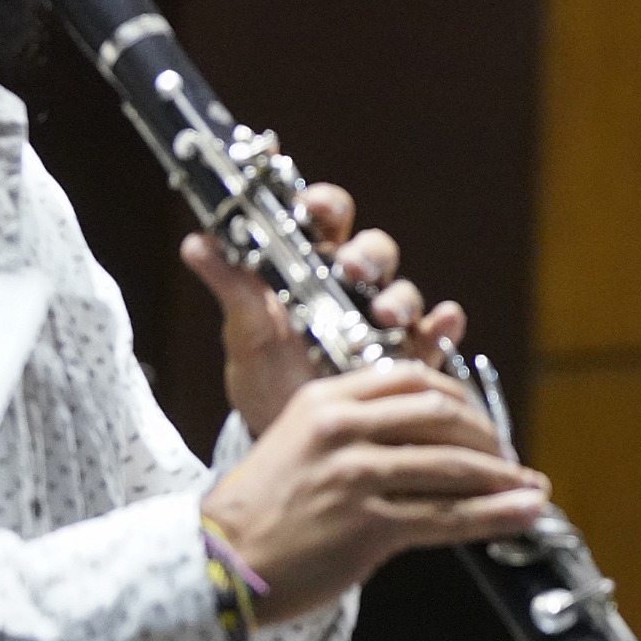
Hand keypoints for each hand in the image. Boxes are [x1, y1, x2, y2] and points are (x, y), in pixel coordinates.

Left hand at [182, 181, 465, 435]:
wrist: (288, 437)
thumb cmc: (266, 378)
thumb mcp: (244, 335)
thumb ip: (231, 288)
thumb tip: (195, 242)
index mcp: (312, 267)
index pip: (324, 221)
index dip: (322, 203)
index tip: (309, 203)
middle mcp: (354, 287)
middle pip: (373, 250)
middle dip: (366, 253)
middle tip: (350, 267)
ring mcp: (384, 321)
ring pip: (403, 291)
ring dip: (398, 296)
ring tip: (384, 315)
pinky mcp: (410, 356)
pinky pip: (436, 334)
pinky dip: (444, 325)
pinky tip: (443, 323)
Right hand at [199, 361, 543, 622]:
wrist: (217, 565)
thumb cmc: (261, 510)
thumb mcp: (298, 442)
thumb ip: (356, 428)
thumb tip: (427, 438)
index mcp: (326, 400)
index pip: (413, 379)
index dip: (459, 398)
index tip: (479, 420)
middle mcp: (344, 430)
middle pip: (441, 416)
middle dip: (487, 437)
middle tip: (508, 457)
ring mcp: (357, 477)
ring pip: (452, 467)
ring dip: (502, 478)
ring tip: (531, 488)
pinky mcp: (368, 525)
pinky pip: (447, 517)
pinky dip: (495, 515)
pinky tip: (525, 513)